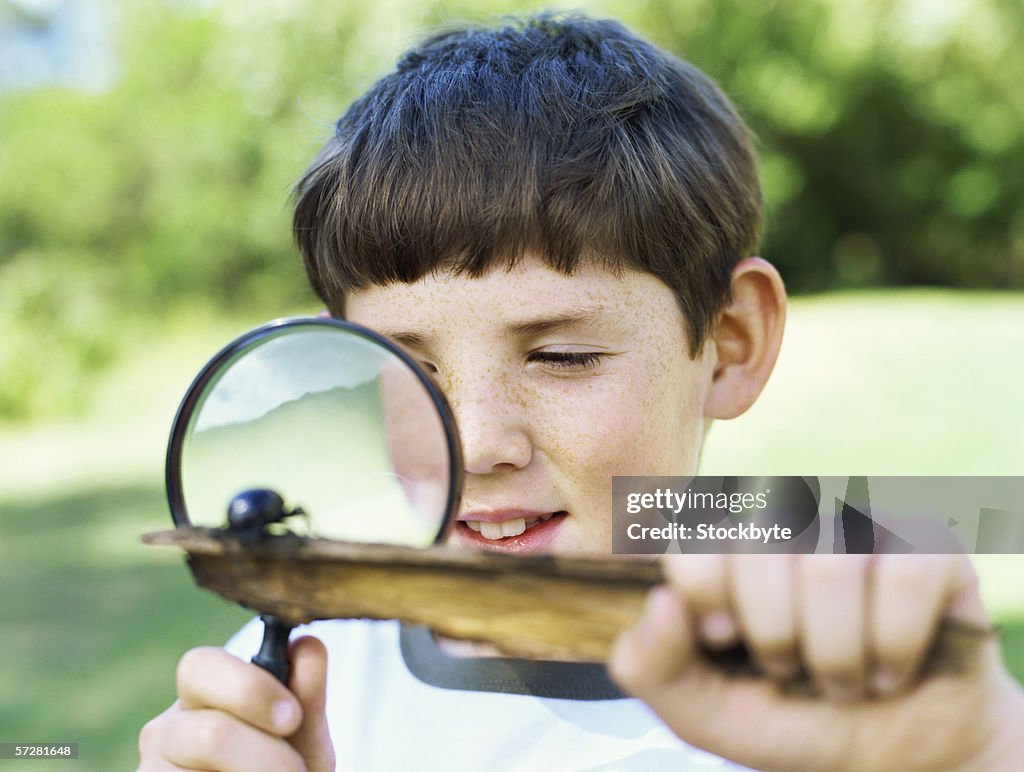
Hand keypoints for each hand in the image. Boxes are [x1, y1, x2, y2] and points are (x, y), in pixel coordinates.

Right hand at [138, 636, 333, 770]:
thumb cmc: (285, 763)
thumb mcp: (303, 732)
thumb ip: (306, 692)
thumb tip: (307, 644)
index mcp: (201, 693)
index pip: (199, 667)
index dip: (249, 689)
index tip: (292, 717)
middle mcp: (167, 730)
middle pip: (211, 734)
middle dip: (265, 754)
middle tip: (295, 769)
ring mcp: (154, 768)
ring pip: (207, 766)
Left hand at [609, 554, 1023, 771]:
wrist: (898, 762)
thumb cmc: (794, 721)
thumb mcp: (707, 714)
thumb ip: (654, 667)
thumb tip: (660, 602)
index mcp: (728, 552)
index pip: (695, 535)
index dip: (705, 593)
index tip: (724, 640)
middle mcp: (791, 526)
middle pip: (760, 548)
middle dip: (775, 637)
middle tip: (792, 668)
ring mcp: (861, 531)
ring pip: (831, 566)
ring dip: (837, 655)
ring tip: (845, 680)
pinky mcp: (930, 548)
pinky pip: (905, 575)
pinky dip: (896, 645)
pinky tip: (894, 669)